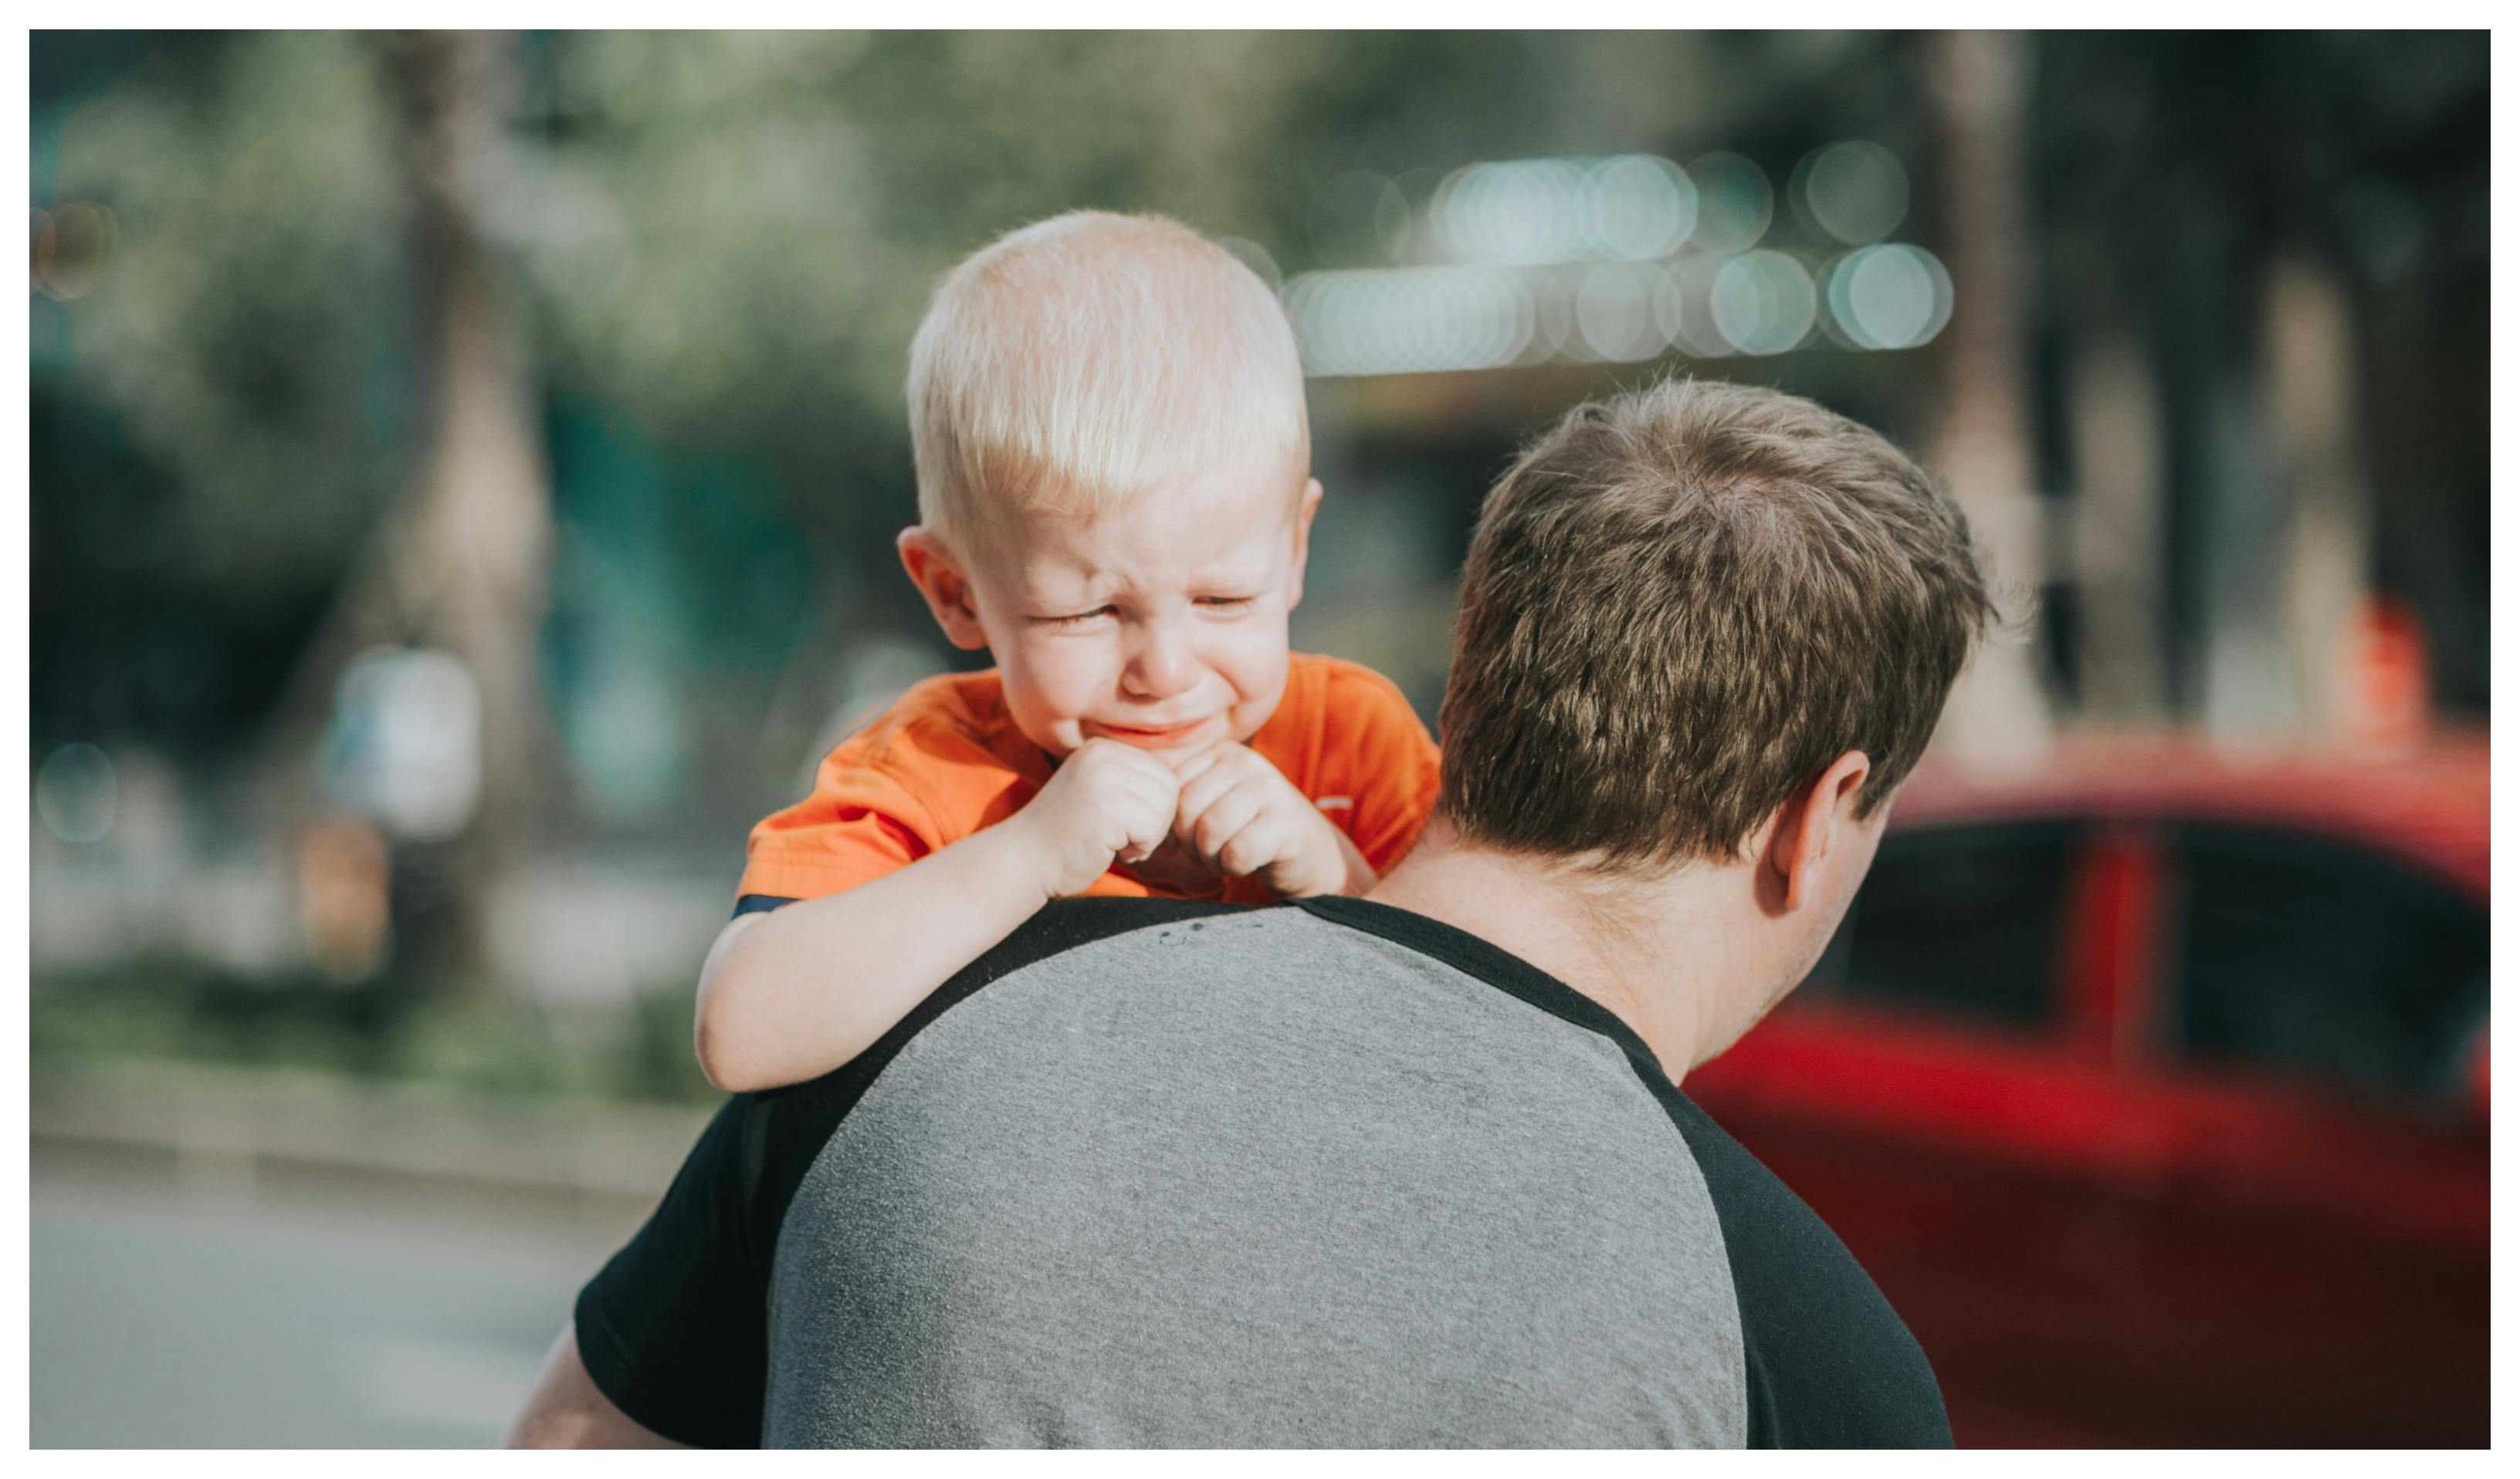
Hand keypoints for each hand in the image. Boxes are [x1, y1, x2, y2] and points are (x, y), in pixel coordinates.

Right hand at [1008, 739, 1183, 898]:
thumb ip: (1133, 785)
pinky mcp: (1107, 806)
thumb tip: (1188, 791)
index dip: (1153, 808)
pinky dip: (1140, 848)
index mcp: (1103, 748)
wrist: (1022, 861)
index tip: (1124, 825)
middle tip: (1122, 838)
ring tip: (1114, 843)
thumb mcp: (1099, 794)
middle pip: (1169, 788)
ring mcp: (1104, 778)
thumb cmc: (1066, 836)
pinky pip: (1153, 828)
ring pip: (1165, 808)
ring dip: (1148, 837)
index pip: (1162, 773)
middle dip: (1155, 822)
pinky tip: (1111, 851)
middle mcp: (1103, 755)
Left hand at [1168, 742, 1356, 898]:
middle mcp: (1246, 763)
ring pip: (1210, 830)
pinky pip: (1238, 852)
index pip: (1172, 788)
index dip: (1172, 824)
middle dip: (1191, 843)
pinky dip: (1235, 867)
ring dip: (1212, 857)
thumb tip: (1140, 817)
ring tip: (1226, 858)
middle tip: (1210, 853)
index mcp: (1222, 752)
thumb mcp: (1213, 803)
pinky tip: (1247, 863)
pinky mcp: (1287, 823)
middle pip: (1187, 809)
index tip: (1187, 841)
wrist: (1307, 852)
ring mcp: (1270, 789)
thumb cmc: (1247, 830)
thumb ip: (1179, 800)